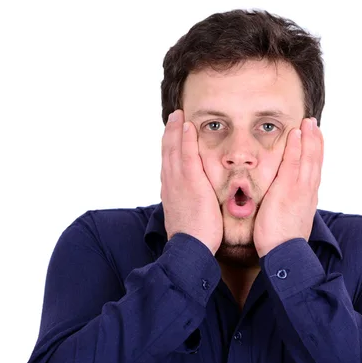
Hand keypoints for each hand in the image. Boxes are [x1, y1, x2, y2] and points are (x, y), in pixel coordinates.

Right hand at [160, 109, 222, 254]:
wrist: (190, 248)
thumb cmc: (193, 237)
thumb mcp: (188, 216)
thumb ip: (189, 204)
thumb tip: (194, 202)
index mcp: (170, 191)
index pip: (168, 163)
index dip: (169, 146)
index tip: (172, 134)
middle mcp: (170, 183)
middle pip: (167, 151)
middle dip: (170, 132)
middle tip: (173, 116)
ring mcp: (178, 182)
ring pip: (174, 150)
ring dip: (176, 129)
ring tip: (178, 114)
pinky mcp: (190, 183)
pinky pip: (188, 155)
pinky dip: (186, 139)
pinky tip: (188, 126)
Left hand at [253, 117, 323, 257]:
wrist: (285, 254)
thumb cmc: (283, 243)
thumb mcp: (291, 223)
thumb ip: (289, 210)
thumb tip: (285, 207)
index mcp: (308, 199)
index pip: (314, 171)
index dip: (315, 154)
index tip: (315, 140)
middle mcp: (308, 192)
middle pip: (315, 161)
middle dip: (315, 141)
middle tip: (314, 124)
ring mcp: (300, 189)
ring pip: (308, 158)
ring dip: (309, 138)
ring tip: (308, 122)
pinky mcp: (288, 189)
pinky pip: (293, 163)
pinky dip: (296, 147)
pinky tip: (296, 133)